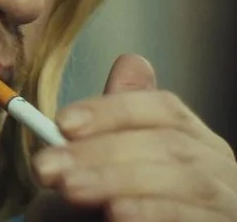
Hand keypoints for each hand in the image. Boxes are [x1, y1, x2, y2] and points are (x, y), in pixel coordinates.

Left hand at [25, 54, 236, 220]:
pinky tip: (116, 212)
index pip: (162, 108)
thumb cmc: (100, 210)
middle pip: (168, 145)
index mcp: (190, 138)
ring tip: (72, 188)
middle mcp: (216, 167)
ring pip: (182, 181)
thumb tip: (131, 61)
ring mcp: (225, 203)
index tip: (61, 123)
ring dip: (118, 181)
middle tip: (49, 166)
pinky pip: (193, 219)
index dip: (111, 111)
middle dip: (102, 151)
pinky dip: (153, 213)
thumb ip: (111, 123)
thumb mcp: (97, 163)